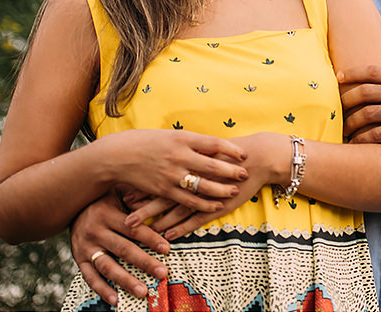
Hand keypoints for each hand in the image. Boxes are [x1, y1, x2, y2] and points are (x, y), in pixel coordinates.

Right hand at [71, 191, 169, 305]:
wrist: (69, 205)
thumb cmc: (103, 197)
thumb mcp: (118, 190)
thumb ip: (137, 195)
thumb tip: (162, 198)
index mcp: (107, 214)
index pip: (133, 229)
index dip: (151, 239)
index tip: (168, 249)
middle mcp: (95, 232)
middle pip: (123, 250)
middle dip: (145, 263)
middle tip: (163, 273)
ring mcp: (85, 248)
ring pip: (107, 267)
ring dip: (126, 281)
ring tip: (143, 291)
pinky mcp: (79, 259)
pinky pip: (90, 278)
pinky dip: (102, 290)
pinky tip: (116, 300)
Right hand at [99, 129, 248, 211]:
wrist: (114, 156)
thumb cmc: (142, 141)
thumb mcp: (168, 135)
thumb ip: (189, 141)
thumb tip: (211, 145)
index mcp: (181, 138)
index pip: (213, 143)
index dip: (231, 150)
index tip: (243, 154)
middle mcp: (178, 155)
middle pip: (212, 165)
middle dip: (231, 170)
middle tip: (245, 173)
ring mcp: (171, 174)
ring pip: (203, 185)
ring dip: (221, 189)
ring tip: (235, 191)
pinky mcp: (163, 190)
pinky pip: (188, 200)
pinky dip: (204, 204)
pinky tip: (216, 206)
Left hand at [137, 132, 288, 240]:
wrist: (257, 157)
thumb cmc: (231, 150)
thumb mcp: (205, 144)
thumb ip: (187, 148)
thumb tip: (166, 148)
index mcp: (188, 160)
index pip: (159, 176)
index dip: (141, 188)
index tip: (123, 197)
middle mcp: (193, 177)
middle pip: (163, 195)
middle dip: (143, 209)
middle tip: (125, 219)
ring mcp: (205, 192)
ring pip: (176, 210)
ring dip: (158, 222)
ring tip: (141, 233)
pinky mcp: (217, 204)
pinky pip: (195, 219)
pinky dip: (181, 228)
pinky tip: (168, 236)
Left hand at [338, 64, 380, 156]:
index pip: (374, 71)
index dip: (353, 72)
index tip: (339, 77)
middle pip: (366, 92)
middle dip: (347, 99)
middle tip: (338, 107)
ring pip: (368, 114)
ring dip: (352, 122)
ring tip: (345, 128)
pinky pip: (376, 135)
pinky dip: (362, 139)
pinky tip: (356, 143)